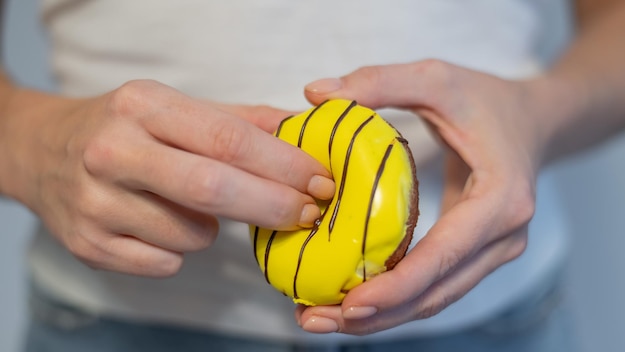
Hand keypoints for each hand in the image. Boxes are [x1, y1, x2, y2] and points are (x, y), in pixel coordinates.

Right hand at [0, 79, 333, 276]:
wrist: (40, 151)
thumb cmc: (125, 127)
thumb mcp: (175, 107)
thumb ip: (241, 120)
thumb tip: (302, 130)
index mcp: (143, 106)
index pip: (228, 139)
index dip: (283, 164)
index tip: (320, 181)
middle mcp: (113, 150)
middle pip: (212, 189)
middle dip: (272, 206)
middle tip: (306, 213)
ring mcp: (94, 201)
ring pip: (192, 235)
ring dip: (212, 228)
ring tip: (190, 206)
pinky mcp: (87, 244)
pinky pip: (165, 263)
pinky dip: (180, 250)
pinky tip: (161, 225)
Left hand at [295, 60, 554, 334]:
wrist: (533, 121)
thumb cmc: (486, 100)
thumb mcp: (435, 79)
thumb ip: (378, 81)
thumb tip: (314, 94)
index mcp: (501, 200)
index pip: (445, 256)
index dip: (397, 287)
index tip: (349, 305)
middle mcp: (503, 238)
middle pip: (436, 293)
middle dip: (376, 314)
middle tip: (313, 319)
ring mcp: (493, 253)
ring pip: (433, 299)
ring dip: (379, 316)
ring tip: (319, 319)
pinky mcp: (476, 255)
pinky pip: (433, 286)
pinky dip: (393, 300)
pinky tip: (349, 300)